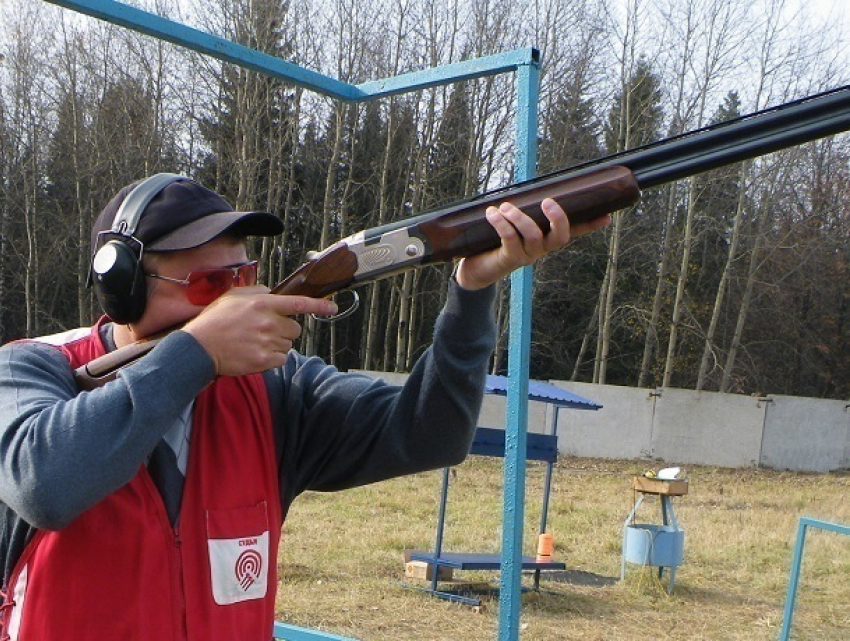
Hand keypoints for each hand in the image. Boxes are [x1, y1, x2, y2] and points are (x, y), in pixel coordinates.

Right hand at [183, 286, 337, 375]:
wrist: (199, 348)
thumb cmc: (214, 321)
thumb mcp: (233, 296)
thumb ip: (257, 292)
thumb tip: (271, 293)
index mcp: (263, 304)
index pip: (299, 304)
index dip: (319, 306)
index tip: (332, 307)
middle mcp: (269, 323)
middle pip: (295, 329)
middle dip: (285, 330)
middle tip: (266, 331)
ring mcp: (267, 342)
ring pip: (289, 344)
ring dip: (277, 344)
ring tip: (256, 342)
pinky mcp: (264, 360)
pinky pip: (281, 358)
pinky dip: (273, 358)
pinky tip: (257, 353)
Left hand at [454, 198, 610, 290]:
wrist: (477, 268)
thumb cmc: (497, 239)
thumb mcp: (513, 222)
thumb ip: (523, 207)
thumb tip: (525, 185)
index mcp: (546, 239)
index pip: (573, 232)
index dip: (590, 225)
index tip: (607, 216)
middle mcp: (541, 249)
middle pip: (560, 238)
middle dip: (557, 219)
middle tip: (547, 202)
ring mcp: (526, 255)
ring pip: (533, 236)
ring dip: (519, 218)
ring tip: (505, 206)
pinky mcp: (509, 258)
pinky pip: (509, 239)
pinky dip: (501, 224)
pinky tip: (492, 213)